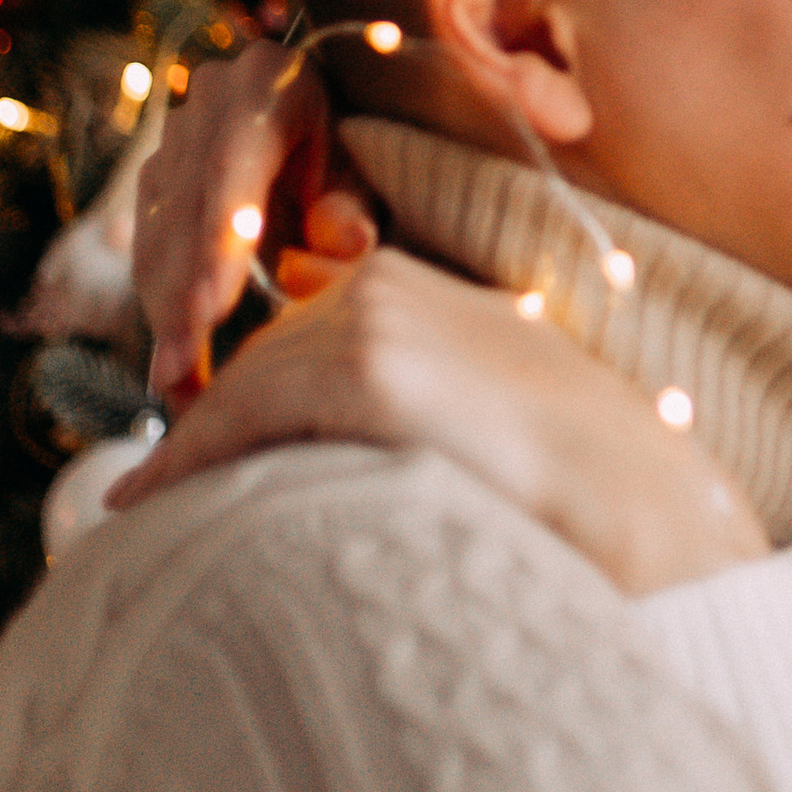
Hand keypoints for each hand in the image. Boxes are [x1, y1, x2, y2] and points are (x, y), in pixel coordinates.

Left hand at [108, 243, 772, 589]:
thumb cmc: (583, 484)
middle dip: (209, 420)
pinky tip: (146, 501)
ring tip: (142, 507)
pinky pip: (249, 410)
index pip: (302, 333)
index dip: (244, 395)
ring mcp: (383, 321)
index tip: (192, 451)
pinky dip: (189, 457)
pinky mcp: (374, 370)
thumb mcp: (492, 416)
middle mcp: (395, 285)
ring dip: (192, 445)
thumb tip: (352, 446)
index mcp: (425, 289)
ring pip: (246, 381)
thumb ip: (422, 403)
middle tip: (149, 489)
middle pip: (262, 353)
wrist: (649, 506)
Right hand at [133, 41, 337, 404]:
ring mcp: (174, 138)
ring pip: (157, 236)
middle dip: (179, 300)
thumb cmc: (353, 146)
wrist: (318, 108)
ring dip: (165, 315)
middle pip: (182, 211)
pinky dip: (163, 307)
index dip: (212, 245)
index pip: (226, 173)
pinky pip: (150, 248)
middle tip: (180, 376)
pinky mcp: (157, 177)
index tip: (208, 312)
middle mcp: (207, 102)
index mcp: (265, 82)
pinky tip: (175, 364)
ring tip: (179, 387)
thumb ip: (354, 202)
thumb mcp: (365, 165)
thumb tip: (349, 244)